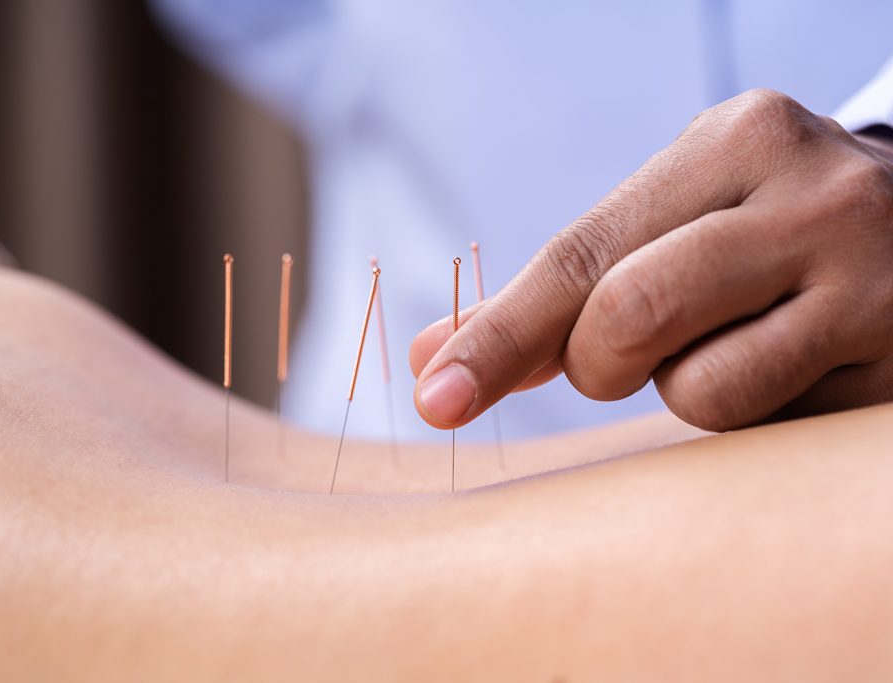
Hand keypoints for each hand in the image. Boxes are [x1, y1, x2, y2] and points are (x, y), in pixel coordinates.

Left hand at [410, 89, 892, 431]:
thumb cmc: (756, 235)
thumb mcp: (663, 229)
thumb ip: (551, 297)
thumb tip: (426, 359)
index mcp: (732, 142)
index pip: (580, 254)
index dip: (498, 336)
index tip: (435, 396)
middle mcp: (807, 193)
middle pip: (625, 314)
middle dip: (595, 364)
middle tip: (621, 356)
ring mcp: (869, 276)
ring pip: (697, 389)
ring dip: (683, 389)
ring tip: (731, 342)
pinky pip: (767, 426)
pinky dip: (747, 412)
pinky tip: (788, 365)